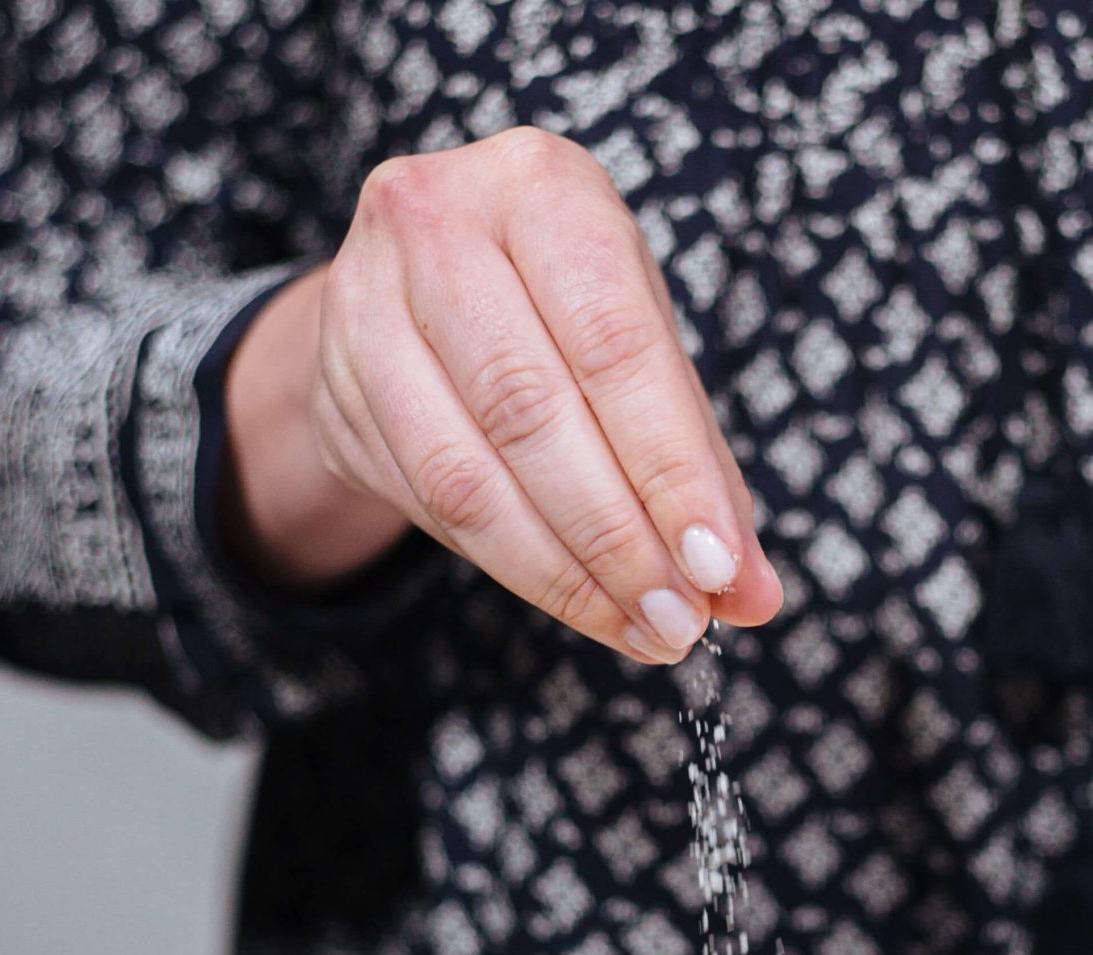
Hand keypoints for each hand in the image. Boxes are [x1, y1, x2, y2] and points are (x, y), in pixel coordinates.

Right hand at [224, 128, 781, 660]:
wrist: (413, 295)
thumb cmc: (557, 314)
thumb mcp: (640, 348)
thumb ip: (698, 464)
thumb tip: (753, 595)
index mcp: (542, 188)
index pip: (615, 346)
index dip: (670, 469)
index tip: (717, 567)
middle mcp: (439, 224)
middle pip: (532, 413)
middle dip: (620, 539)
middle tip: (680, 620)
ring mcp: (369, 304)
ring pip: (468, 478)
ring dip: (565, 575)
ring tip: (640, 629)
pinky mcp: (340, 387)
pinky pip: (429, 507)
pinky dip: (515, 570)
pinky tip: (577, 604)